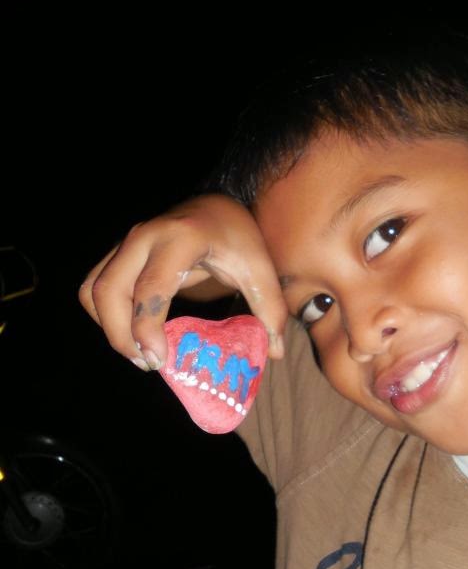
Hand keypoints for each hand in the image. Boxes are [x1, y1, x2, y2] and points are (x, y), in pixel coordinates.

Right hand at [79, 195, 286, 368]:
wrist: (217, 205)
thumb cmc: (238, 238)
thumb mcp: (260, 269)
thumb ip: (270, 309)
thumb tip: (273, 352)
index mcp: (181, 238)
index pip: (151, 287)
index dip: (146, 327)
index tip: (158, 359)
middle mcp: (144, 236)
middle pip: (108, 290)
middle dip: (121, 335)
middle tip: (149, 363)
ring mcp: (126, 242)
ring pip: (93, 289)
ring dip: (109, 327)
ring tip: (139, 353)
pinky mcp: (117, 252)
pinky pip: (94, 286)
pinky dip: (104, 315)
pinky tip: (131, 333)